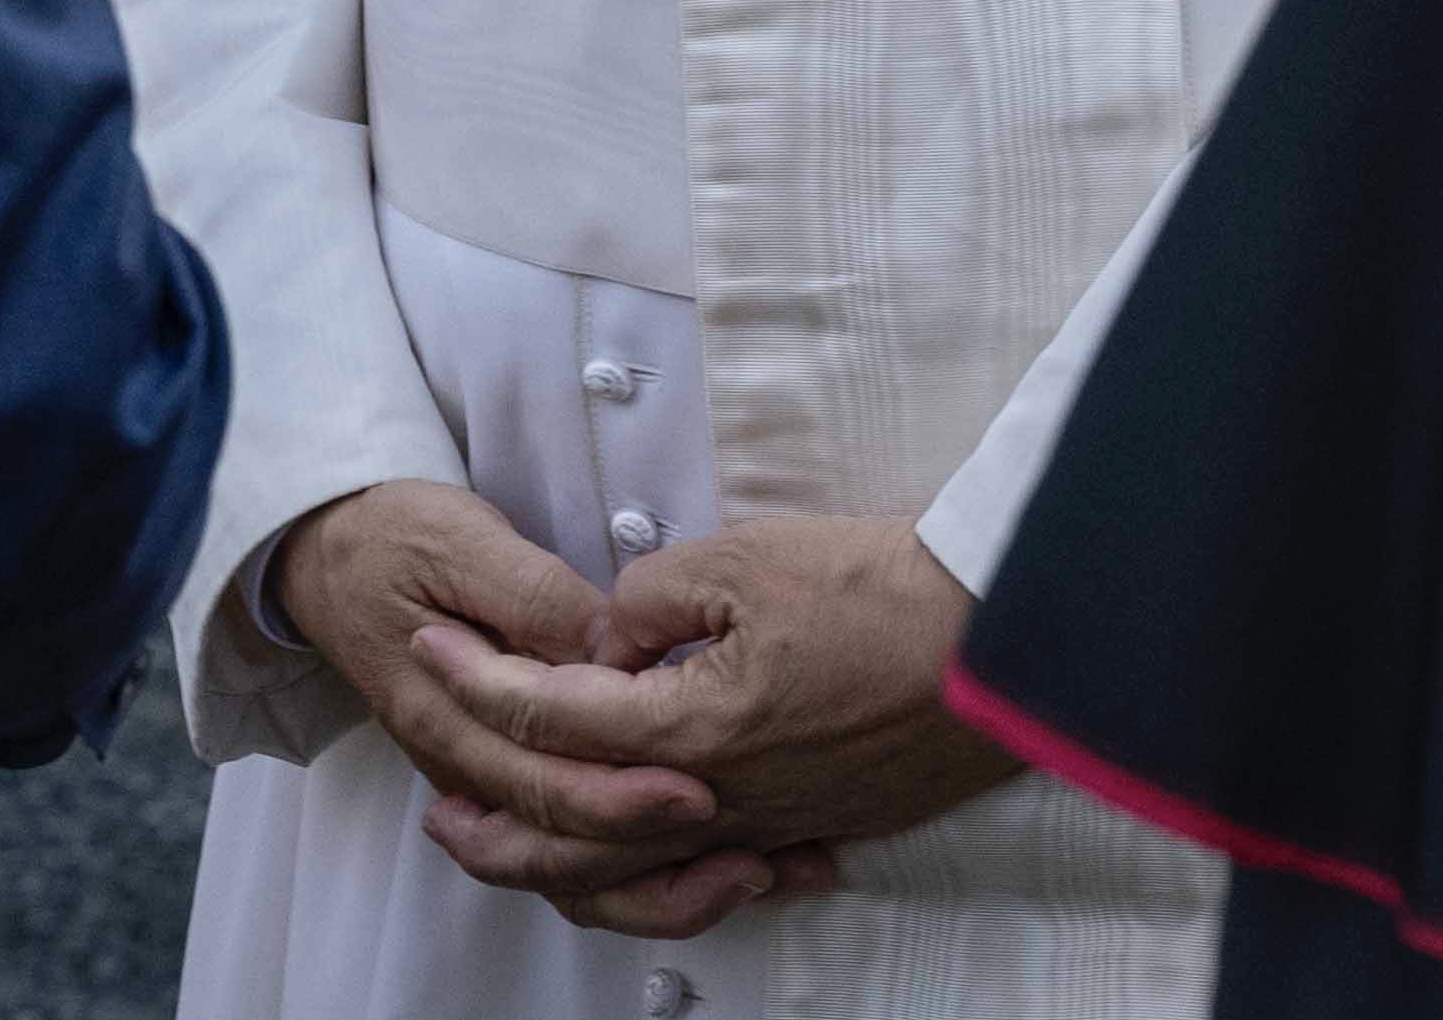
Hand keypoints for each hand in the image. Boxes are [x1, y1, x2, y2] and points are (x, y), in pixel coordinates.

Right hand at [274, 488, 748, 912]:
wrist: (330, 556)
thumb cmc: (396, 538)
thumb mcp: (460, 542)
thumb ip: (532, 597)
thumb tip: (607, 643)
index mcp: (444, 714)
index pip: (536, 780)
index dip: (619, 794)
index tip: (698, 787)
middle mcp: (464, 766)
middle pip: (562, 839)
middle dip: (660, 846)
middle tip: (748, 842)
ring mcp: (484, 781)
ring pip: (568, 869)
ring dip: (661, 886)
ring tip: (753, 871)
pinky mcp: (509, 776)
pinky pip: (571, 852)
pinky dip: (645, 873)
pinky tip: (719, 867)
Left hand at [406, 517, 1019, 937]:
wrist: (1009, 637)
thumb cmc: (887, 590)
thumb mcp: (748, 556)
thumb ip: (653, 598)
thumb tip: (611, 643)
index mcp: (694, 729)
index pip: (553, 717)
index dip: (478, 680)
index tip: (432, 649)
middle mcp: (722, 799)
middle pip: (573, 837)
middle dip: (492, 820)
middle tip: (437, 800)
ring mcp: (773, 824)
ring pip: (638, 878)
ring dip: (560, 870)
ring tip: (513, 852)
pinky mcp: (817, 827)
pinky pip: (714, 878)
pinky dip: (658, 886)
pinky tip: (641, 872)